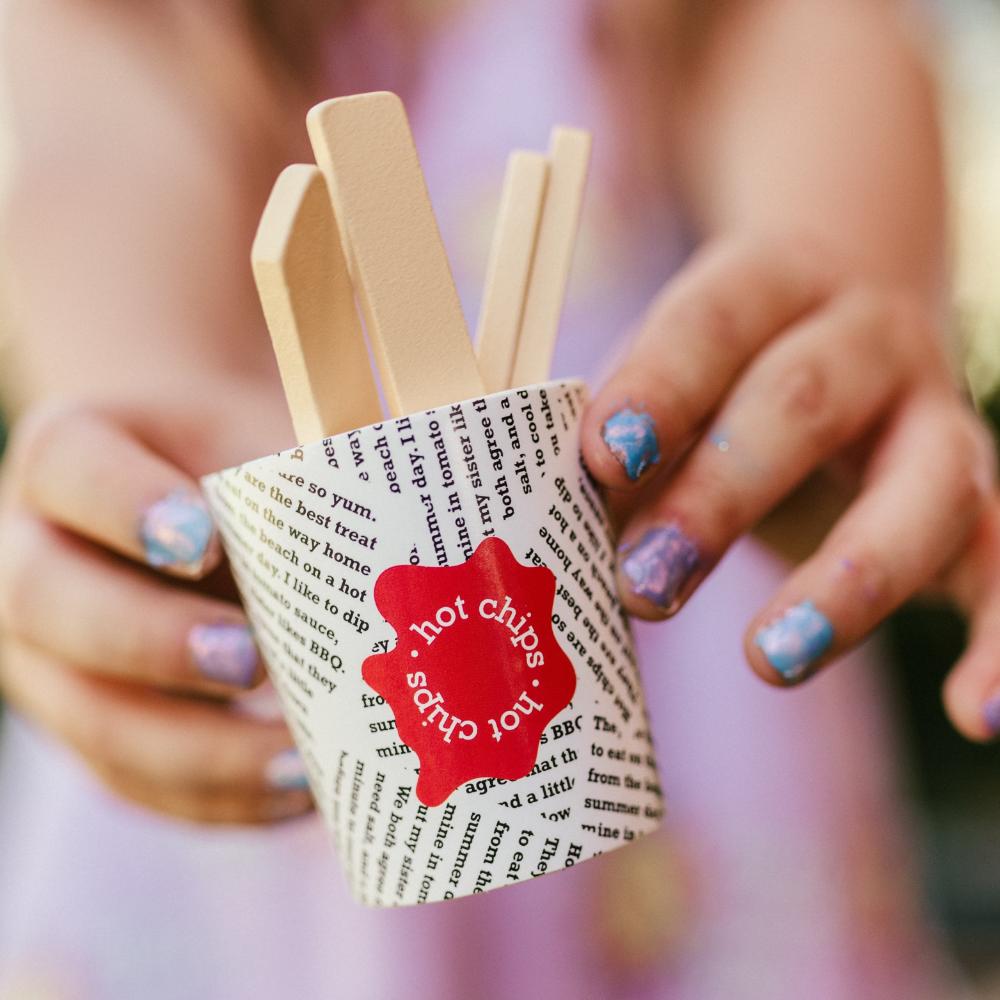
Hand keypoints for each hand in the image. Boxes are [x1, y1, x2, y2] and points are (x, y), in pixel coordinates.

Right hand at [0, 382, 313, 822]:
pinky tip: (297, 790)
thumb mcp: (264, 444)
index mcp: (73, 458)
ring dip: (192, 750)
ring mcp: (54, 654)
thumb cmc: (243, 467)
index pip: (69, 463)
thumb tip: (425, 529)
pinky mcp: (99, 725)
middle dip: (150, 641)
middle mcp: (38, 555)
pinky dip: (217, 797)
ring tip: (294, 763)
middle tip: (248, 662)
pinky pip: (133, 780)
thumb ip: (309, 478)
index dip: (124, 504)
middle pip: (47, 602)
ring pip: (87, 715)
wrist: (204, 503)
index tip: (204, 537)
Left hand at [582, 236, 999, 738]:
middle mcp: (867, 337)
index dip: (659, 384)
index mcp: (771, 284)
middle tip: (643, 584)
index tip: (602, 460)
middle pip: (805, 402)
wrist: (841, 325)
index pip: (714, 321)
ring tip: (768, 662)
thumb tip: (539, 544)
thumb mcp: (669, 384)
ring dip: (848, 581)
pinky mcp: (979, 498)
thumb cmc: (720, 374)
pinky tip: (975, 716)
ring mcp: (937, 417)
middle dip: (721, 494)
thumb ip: (619, 449)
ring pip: (923, 491)